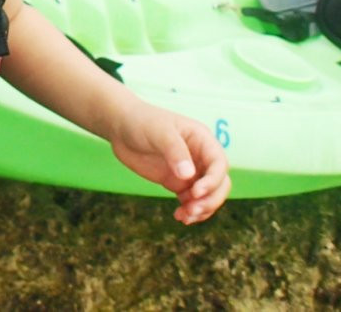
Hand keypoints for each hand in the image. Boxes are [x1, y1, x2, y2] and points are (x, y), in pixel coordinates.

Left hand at [109, 100, 230, 224]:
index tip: (196, 192)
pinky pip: (192, 201)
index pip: (219, 164)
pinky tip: (180, 216)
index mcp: (202, 140)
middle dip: (210, 199)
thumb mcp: (159, 132)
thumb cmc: (142, 122)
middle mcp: (201, 157)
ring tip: (184, 217)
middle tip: (192, 210)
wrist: (121, 127)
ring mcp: (190, 171)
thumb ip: (174, 151)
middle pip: (219, 183)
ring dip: (201, 209)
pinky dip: (190, 211)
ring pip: (208, 196)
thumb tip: (188, 175)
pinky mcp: (178, 182)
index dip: (213, 181)